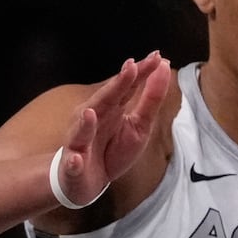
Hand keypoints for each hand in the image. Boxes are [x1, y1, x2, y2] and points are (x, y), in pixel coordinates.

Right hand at [52, 52, 171, 208]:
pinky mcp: (73, 165)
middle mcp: (91, 118)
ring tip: (91, 113)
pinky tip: (76, 159)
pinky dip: (74, 162)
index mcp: (111, 108)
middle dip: (115, 86)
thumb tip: (165, 67)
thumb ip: (150, 99)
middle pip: (105, 100)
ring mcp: (79, 142)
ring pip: (81, 130)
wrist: (87, 181)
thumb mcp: (140, 126)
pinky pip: (72, 164)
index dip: (140, 72)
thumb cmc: (113, 150)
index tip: (157, 56)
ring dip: (85, 123)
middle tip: (130, 68)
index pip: (126, 86)